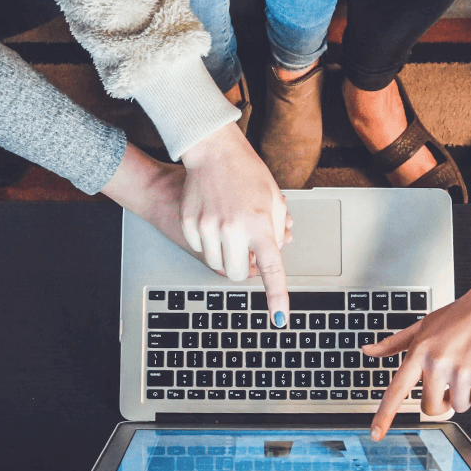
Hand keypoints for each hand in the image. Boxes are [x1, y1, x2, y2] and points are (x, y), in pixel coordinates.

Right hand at [179, 124, 290, 325]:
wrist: (213, 151)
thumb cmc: (247, 172)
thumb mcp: (274, 199)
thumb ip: (278, 231)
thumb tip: (274, 255)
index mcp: (260, 224)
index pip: (272, 270)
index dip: (277, 297)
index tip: (280, 318)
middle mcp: (233, 229)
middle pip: (237, 274)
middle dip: (243, 269)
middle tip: (247, 251)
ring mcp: (208, 227)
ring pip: (217, 264)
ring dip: (226, 255)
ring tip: (231, 229)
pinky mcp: (190, 224)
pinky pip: (201, 249)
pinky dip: (209, 242)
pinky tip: (214, 219)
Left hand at [363, 263, 470, 439]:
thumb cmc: (461, 315)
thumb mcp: (423, 325)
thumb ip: (394, 343)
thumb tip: (367, 351)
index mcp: (420, 351)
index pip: (397, 390)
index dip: (384, 415)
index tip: (376, 435)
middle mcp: (438, 363)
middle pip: (431, 408)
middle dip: (441, 401)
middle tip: (451, 379)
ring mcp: (462, 372)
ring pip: (458, 407)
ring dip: (465, 395)